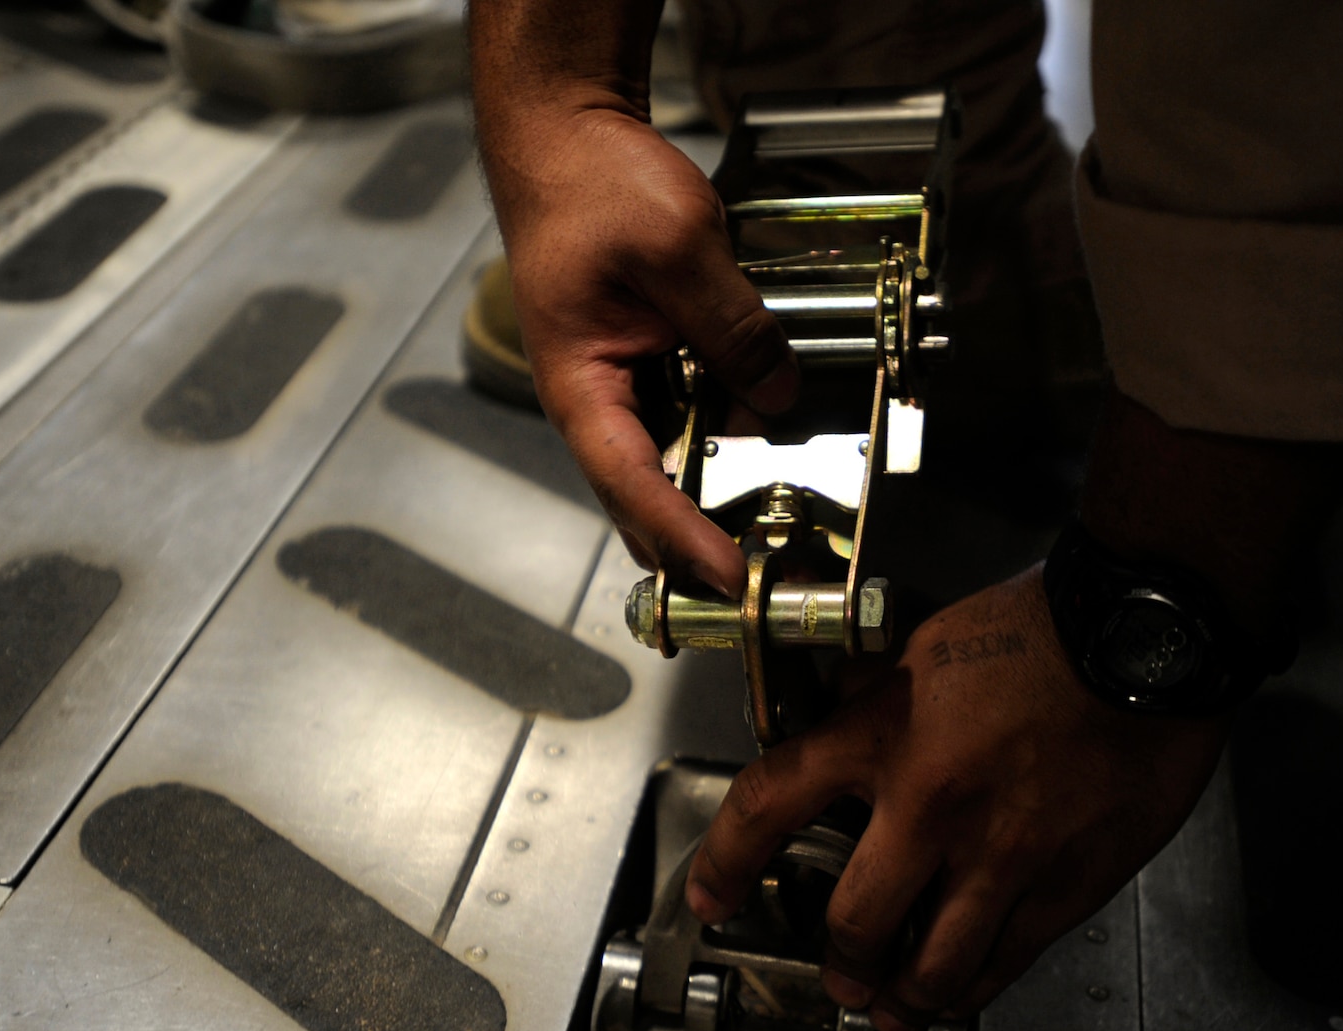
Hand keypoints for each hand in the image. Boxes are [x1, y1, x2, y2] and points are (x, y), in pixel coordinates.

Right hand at [479, 104, 796, 598]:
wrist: (566, 134)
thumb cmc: (590, 182)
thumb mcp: (679, 246)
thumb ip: (731, 327)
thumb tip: (776, 395)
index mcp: (580, 384)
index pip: (632, 484)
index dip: (682, 537)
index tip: (725, 576)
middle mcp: (595, 398)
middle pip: (645, 494)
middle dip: (694, 543)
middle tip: (756, 583)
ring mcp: (619, 383)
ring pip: (669, 461)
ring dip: (710, 496)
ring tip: (766, 536)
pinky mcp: (646, 361)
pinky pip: (686, 414)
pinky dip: (722, 439)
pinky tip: (763, 449)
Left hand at [684, 566, 1229, 1029]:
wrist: (1147, 638)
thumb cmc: (1044, 631)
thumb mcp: (927, 645)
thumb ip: (875, 696)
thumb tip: (839, 713)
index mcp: (882, 735)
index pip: (769, 805)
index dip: (725, 865)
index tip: (710, 900)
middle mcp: (930, 806)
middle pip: (855, 924)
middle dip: (842, 965)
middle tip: (842, 979)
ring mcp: (1001, 855)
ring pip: (933, 968)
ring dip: (903, 999)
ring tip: (896, 1010)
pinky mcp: (1066, 883)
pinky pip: (1007, 961)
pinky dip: (975, 988)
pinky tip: (962, 994)